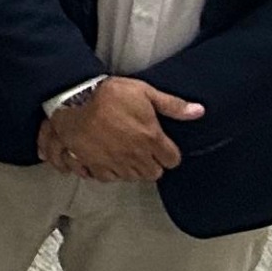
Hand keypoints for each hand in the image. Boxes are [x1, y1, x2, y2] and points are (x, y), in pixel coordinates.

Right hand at [43, 75, 199, 180]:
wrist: (71, 102)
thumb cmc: (108, 95)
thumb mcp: (143, 92)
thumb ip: (172, 105)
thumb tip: (199, 111)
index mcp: (152, 139)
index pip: (172, 160)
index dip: (168, 153)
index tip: (161, 146)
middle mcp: (136, 156)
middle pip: (153, 173)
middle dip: (151, 163)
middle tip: (143, 150)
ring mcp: (116, 163)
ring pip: (133, 177)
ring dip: (132, 169)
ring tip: (126, 155)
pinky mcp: (96, 166)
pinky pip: (110, 178)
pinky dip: (111, 172)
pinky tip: (108, 160)